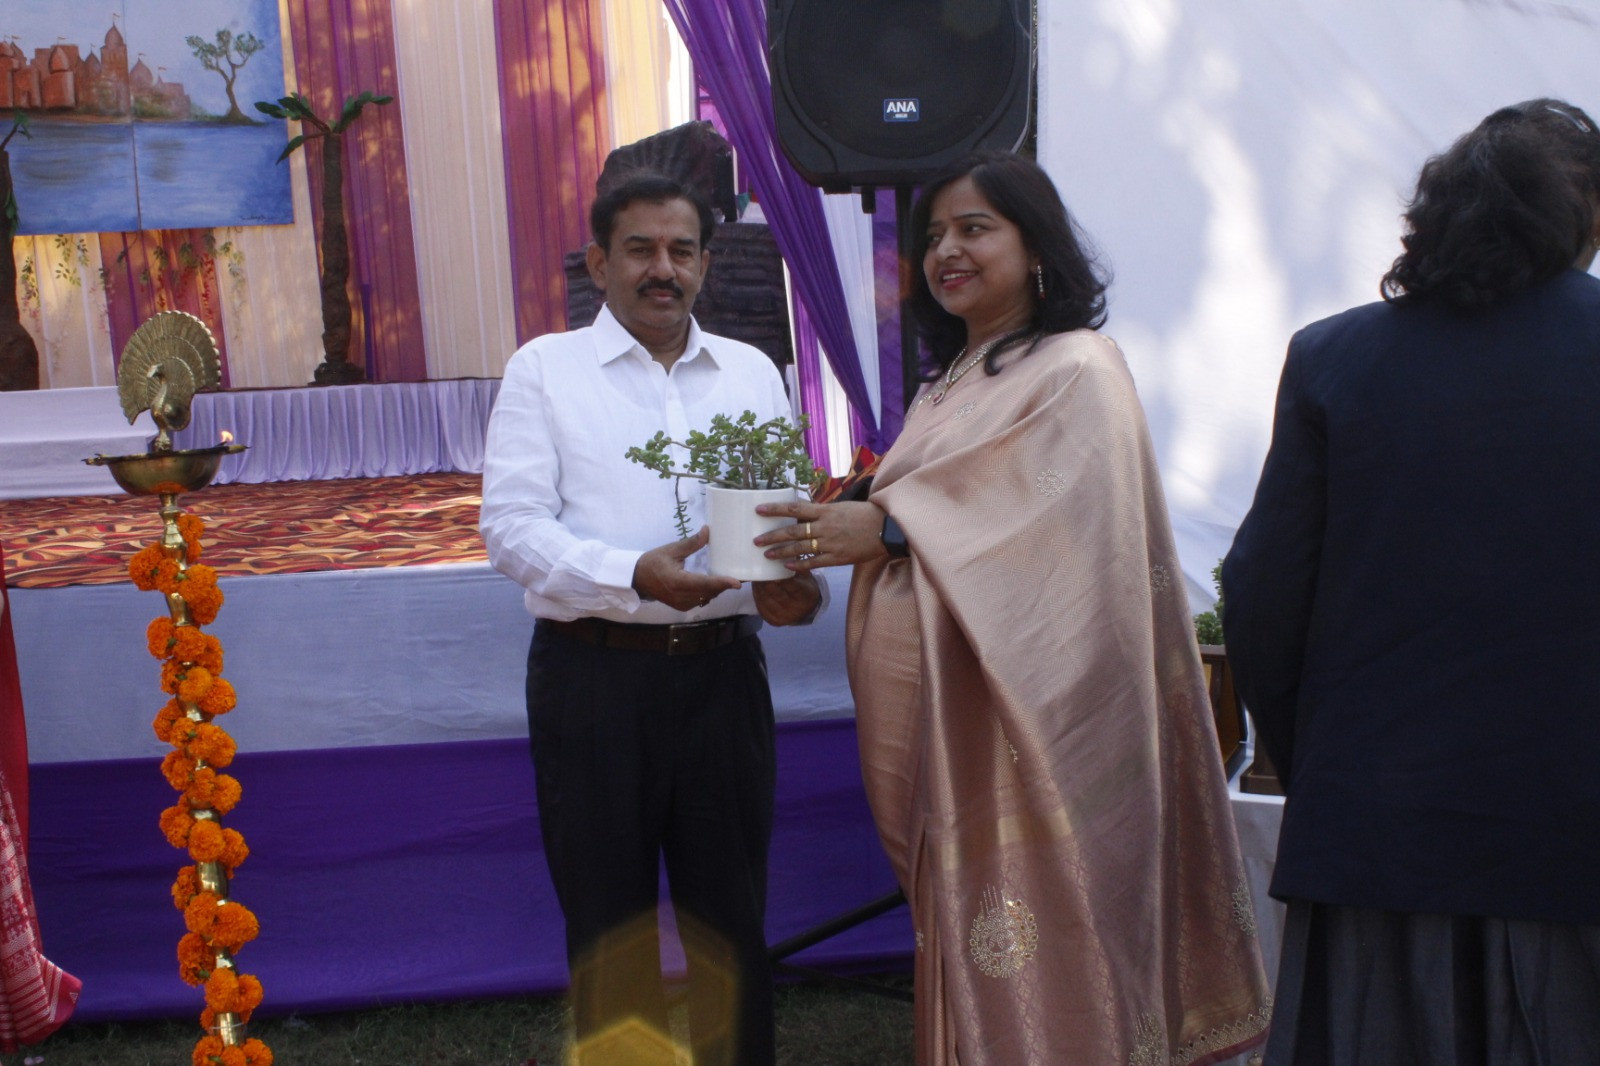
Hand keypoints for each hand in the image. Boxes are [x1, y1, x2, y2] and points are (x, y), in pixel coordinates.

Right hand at [632, 527, 741, 610]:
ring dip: (717, 589)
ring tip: (729, 579)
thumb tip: (708, 531)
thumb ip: (691, 543)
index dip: (722, 583)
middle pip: (709, 592)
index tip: (737, 583)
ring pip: (707, 598)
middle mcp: (681, 596)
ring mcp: (681, 604)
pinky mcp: (681, 607)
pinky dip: (709, 593)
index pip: (705, 583)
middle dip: (724, 585)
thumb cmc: (653, 562)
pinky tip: (714, 584)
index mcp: (678, 582)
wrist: (637, 579)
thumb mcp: (671, 550)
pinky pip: (701, 601)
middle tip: (741, 576)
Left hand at [751, 571, 821, 625]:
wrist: (806, 609)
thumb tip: (784, 549)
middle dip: (766, 580)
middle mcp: (796, 609)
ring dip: (759, 586)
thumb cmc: (804, 586)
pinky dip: (757, 594)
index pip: (793, 586)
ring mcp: (784, 617)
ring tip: (755, 574)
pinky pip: (761, 605)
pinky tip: (756, 585)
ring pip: (766, 599)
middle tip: (758, 567)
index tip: (773, 566)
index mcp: (806, 595)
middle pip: (777, 593)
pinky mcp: (773, 621)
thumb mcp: (805, 575)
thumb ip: (796, 565)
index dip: (782, 578)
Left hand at [753, 500, 889, 570]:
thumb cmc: (864, 515)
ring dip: (782, 552)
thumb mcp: (840, 508)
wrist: (886, 528)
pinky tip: (788, 567)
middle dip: (772, 536)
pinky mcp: (838, 558)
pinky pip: (815, 562)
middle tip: (756, 540)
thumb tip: (802, 514)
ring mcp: (831, 543)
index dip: (775, 509)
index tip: (758, 510)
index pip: (794, 508)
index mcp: (825, 511)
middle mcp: (825, 526)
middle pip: (793, 531)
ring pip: (800, 548)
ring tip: (767, 555)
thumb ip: (821, 512)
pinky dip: (800, 565)